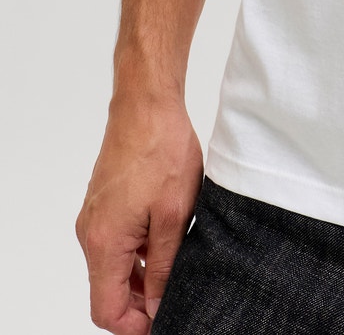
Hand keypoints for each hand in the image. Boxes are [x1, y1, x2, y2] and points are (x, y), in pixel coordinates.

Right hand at [76, 90, 203, 330]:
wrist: (146, 105)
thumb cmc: (162, 149)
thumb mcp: (175, 215)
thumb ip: (165, 266)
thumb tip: (160, 306)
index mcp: (105, 243)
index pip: (106, 310)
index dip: (135, 326)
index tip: (163, 324)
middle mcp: (91, 234)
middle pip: (108, 292)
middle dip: (141, 304)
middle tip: (176, 298)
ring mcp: (95, 219)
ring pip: (113, 268)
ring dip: (141, 278)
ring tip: (177, 271)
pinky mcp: (103, 206)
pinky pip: (115, 245)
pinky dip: (137, 255)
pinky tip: (166, 245)